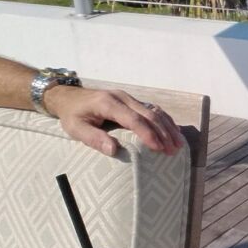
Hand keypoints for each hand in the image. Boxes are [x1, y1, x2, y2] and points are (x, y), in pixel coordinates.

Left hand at [44, 86, 184, 157]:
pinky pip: (152, 110)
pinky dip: (164, 121)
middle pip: (149, 114)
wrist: (69, 97)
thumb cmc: (72, 115)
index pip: (133, 119)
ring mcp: (128, 97)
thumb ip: (93, 138)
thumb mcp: (75, 129)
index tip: (158, 148)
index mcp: (108, 103)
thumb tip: (113, 150)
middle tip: (173, 150)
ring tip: (178, 144)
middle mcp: (122, 97)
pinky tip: (173, 132)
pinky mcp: (132, 101)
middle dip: (163, 133)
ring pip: (154, 111)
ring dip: (167, 127)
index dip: (147, 134)